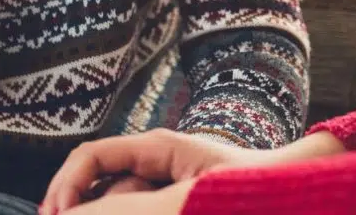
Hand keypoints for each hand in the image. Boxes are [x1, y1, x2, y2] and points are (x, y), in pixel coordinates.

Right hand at [42, 129, 344, 212]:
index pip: (92, 156)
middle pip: (98, 188)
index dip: (64, 188)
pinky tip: (126, 213)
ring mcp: (162, 189)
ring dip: (105, 212)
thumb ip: (128, 205)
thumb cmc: (249, 187)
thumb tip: (76, 213)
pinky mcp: (168, 203)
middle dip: (79, 210)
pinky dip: (123, 213)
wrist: (291, 194)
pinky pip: (137, 207)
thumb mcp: (185, 198)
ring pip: (117, 206)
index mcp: (158, 147)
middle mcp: (155, 165)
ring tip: (111, 211)